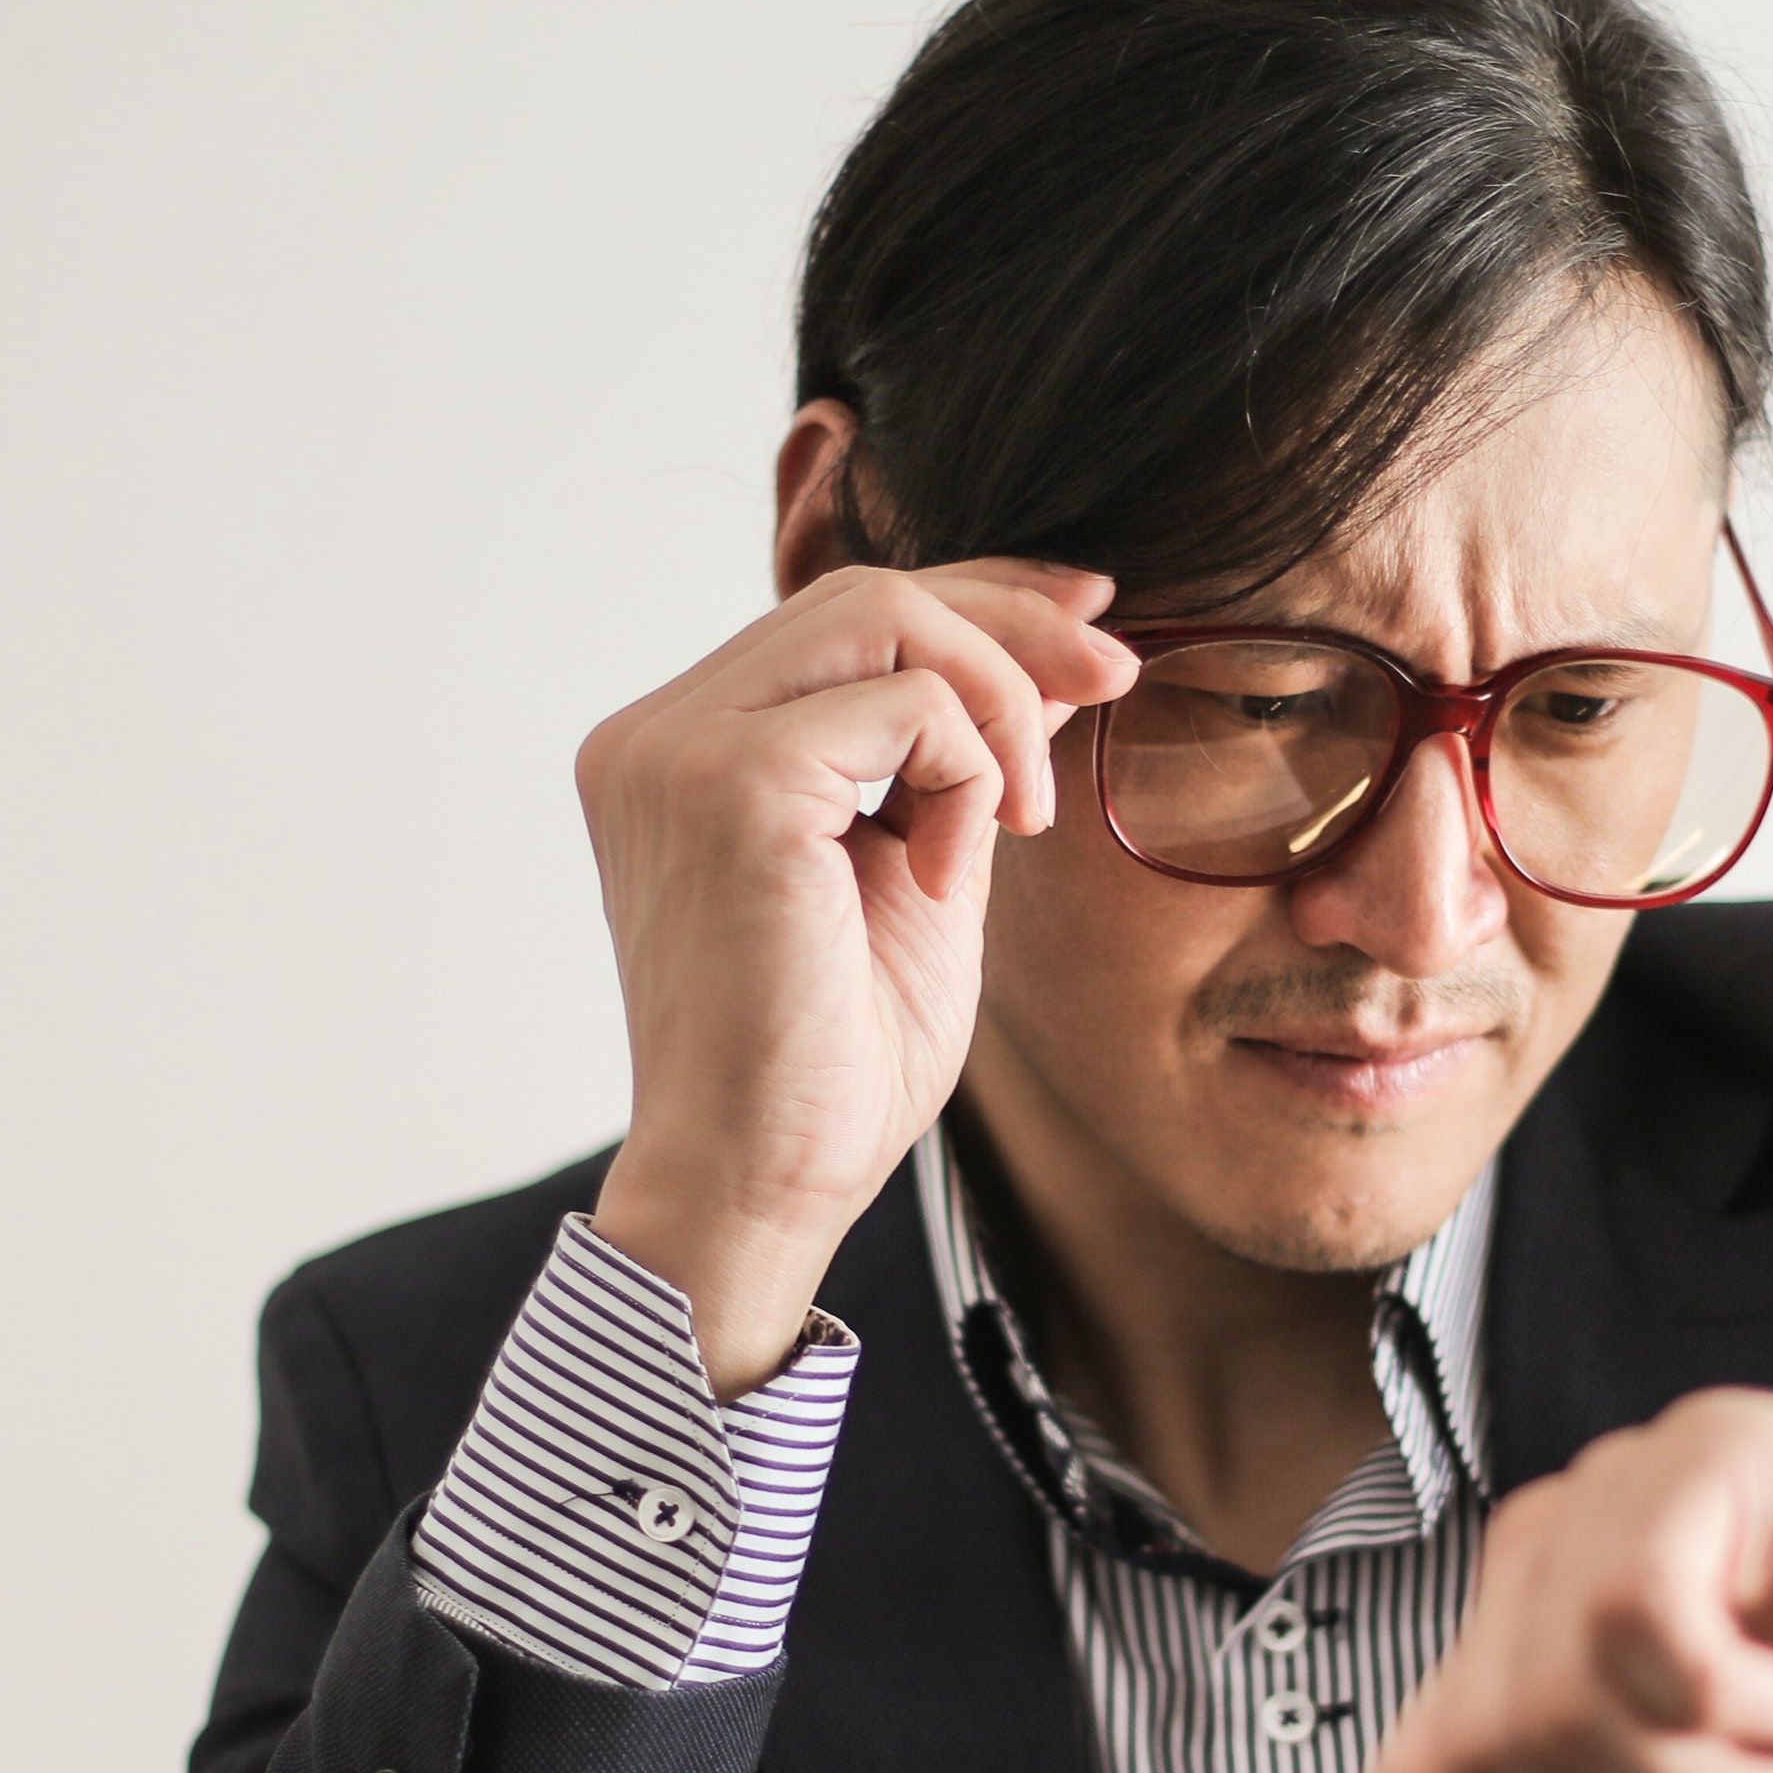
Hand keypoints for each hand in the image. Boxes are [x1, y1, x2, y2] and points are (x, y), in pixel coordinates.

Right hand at [575, 559, 1136, 1383]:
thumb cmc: (832, 1064)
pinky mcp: (727, 782)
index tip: (1089, 622)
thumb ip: (950, 760)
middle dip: (1011, 623)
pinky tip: (952, 877)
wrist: (766, 1183)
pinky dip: (970, 776)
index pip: (837, 615)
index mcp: (681, 750)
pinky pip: (908, 706)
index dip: (975, 598)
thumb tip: (1049, 654)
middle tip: (1117, 680)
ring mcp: (676, 749)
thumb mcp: (916, 870)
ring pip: (885, 614)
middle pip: (864, 590)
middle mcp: (655, 734)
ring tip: (1026, 818)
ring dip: (998, 702)